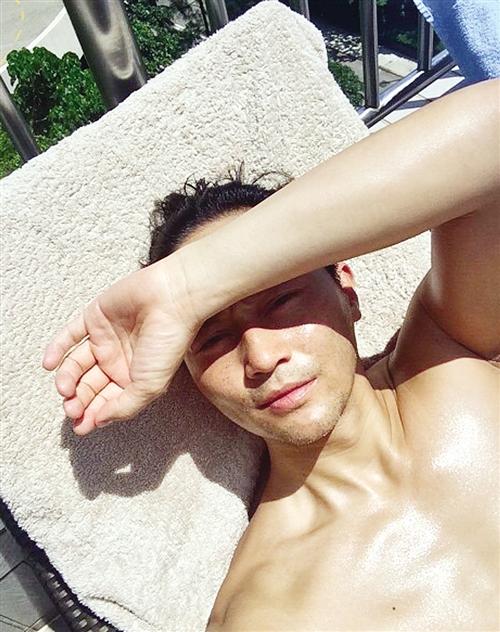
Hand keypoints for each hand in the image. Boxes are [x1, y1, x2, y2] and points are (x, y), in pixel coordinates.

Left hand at [42, 256, 199, 435]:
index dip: (92, 415)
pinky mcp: (95, 317)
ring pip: (76, 364)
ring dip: (66, 379)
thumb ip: (124, 407)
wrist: (172, 300)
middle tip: (72, 410)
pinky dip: (56, 349)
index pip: (106, 401)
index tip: (82, 426)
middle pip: (89, 386)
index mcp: (133, 378)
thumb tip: (99, 421)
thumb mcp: (150, 386)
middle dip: (78, 400)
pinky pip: (70, 335)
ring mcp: (105, 338)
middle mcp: (118, 360)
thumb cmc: (169, 342)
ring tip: (64, 389)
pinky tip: (48, 364)